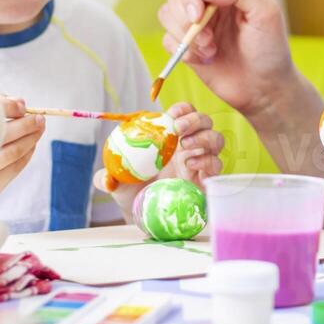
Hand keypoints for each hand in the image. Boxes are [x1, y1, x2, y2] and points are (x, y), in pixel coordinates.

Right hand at [0, 96, 43, 196]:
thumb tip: (21, 104)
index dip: (8, 107)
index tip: (22, 105)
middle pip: (2, 133)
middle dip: (25, 124)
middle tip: (39, 117)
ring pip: (11, 152)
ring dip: (30, 139)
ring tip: (40, 128)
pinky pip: (12, 170)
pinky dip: (25, 157)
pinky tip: (31, 147)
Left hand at [93, 102, 225, 217]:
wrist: (144, 214)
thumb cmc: (132, 191)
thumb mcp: (117, 182)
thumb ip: (107, 178)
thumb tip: (106, 180)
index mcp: (170, 136)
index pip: (185, 112)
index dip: (183, 109)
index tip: (171, 116)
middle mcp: (188, 145)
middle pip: (205, 122)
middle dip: (195, 120)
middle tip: (179, 130)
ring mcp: (199, 162)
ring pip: (216, 140)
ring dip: (204, 138)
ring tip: (185, 147)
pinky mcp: (206, 180)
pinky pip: (216, 165)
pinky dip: (207, 162)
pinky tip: (190, 166)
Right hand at [159, 0, 295, 116]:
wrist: (263, 88)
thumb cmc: (270, 50)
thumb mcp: (267, 13)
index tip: (198, 14)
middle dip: (185, 16)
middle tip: (208, 38)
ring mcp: (197, 20)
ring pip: (166, 12)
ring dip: (185, 35)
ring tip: (210, 50)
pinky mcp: (187, 42)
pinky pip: (166, 38)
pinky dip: (181, 50)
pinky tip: (204, 59)